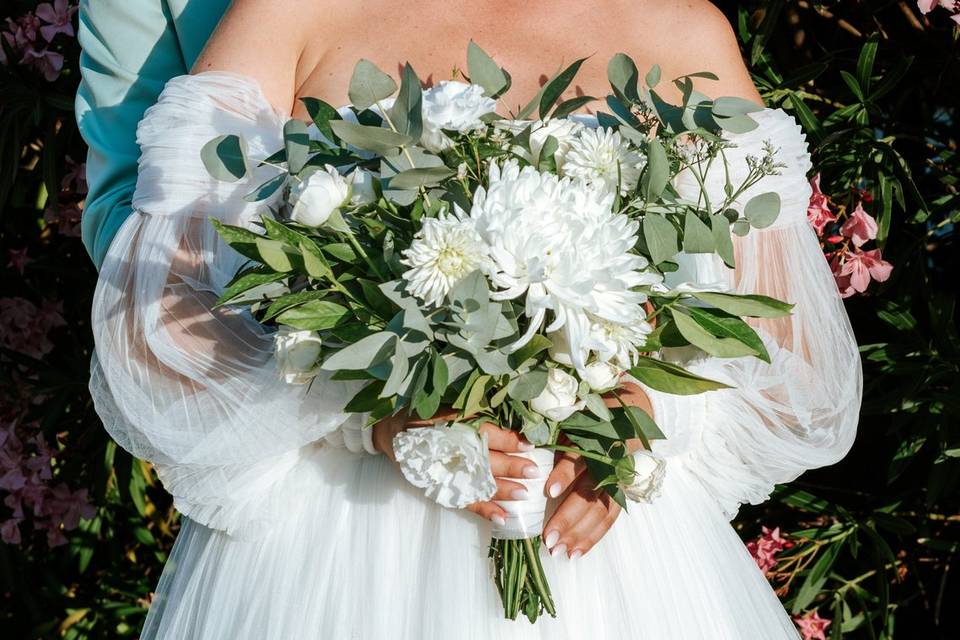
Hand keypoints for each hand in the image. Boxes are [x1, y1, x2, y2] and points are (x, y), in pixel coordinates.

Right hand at [372, 408, 540, 525]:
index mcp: (456, 428)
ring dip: (503, 491)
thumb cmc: (424, 414)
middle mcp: (453, 451)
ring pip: (480, 483)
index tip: (530, 444)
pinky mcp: (442, 487)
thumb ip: (473, 412)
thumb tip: (508, 408)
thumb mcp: (447, 407)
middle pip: (487, 461)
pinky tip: (502, 517)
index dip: (509, 440)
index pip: (486, 434)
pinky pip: (465, 502)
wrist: (391, 431)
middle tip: (534, 472)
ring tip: (524, 495)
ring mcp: (447, 472)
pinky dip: (484, 510)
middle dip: (512, 468)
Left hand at [539, 380, 650, 558]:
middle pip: (590, 492)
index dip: (564, 475)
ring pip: (602, 510)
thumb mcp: (576, 417)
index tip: (547, 490)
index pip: (579, 458)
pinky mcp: (624, 490)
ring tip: (560, 552)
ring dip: (581, 534)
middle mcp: (610, 461)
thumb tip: (530, 453)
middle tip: (548, 539)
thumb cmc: (596, 414)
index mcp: (596, 438)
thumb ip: (560, 436)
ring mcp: (620, 478)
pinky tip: (577, 552)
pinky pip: (610, 517)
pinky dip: (594, 536)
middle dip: (569, 518)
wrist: (639, 411)